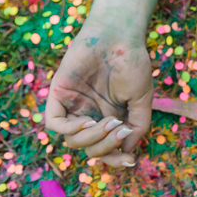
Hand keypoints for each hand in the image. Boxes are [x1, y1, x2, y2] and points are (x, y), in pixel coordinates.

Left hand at [44, 17, 153, 168]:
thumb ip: (138, 127)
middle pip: (89, 149)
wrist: (119, 37)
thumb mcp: (142, 100)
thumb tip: (128, 151)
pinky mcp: (58, 94)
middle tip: (121, 130)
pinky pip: (54, 123)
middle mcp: (88, 115)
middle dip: (107, 147)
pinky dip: (71, 129)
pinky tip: (89, 121)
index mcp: (107, 118)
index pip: (104, 150)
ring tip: (109, 122)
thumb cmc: (132, 64)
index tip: (130, 160)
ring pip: (72, 141)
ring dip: (93, 138)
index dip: (115, 160)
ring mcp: (72, 106)